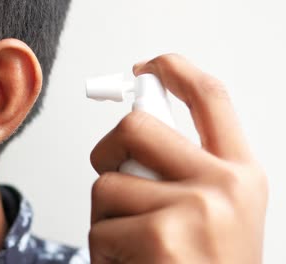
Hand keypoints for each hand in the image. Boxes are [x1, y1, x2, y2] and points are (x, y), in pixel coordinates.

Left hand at [88, 54, 267, 263]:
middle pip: (136, 128)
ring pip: (107, 185)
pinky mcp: (161, 238)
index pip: (210, 98)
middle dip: (107, 151)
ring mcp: (195, 211)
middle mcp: (225, 185)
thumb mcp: (218, 214)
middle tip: (111, 173)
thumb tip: (132, 140)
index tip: (149, 67)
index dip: (176, 71)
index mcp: (240, 173)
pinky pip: (99, 228)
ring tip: (133, 245)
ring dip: (105, 217)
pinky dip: (103, 250)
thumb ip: (186, 172)